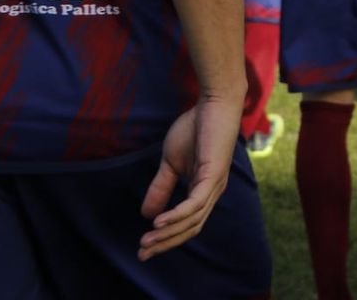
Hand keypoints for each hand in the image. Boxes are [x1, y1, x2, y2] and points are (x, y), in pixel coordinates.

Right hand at [139, 92, 242, 260]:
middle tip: (141, 253)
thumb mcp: (172, 162)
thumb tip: (147, 214)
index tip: (143, 249)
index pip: (187, 224)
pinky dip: (176, 215)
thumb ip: (162, 187)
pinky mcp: (214, 174)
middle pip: (190, 228)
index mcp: (205, 190)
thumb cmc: (195, 129)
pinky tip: (157, 222)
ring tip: (146, 241)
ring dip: (167, 234)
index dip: (166, 239)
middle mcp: (213, 192)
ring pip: (192, 220)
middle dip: (165, 243)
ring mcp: (215, 184)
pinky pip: (195, 203)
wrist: (213, 103)